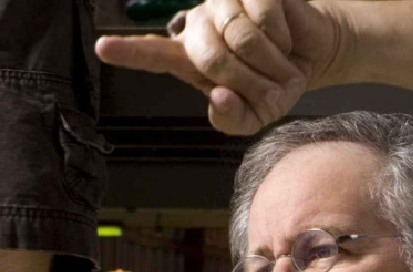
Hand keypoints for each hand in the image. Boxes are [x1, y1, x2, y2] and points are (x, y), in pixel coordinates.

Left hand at [96, 0, 338, 135]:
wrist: (309, 54)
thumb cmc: (273, 83)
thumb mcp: (254, 116)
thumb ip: (231, 119)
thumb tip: (219, 99)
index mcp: (191, 57)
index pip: (154, 54)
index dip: (129, 52)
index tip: (103, 48)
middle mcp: (201, 25)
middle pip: (209, 56)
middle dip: (243, 79)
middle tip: (265, 87)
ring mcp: (224, 3)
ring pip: (240, 38)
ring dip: (269, 62)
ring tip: (278, 64)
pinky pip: (266, 19)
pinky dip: (282, 39)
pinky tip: (285, 39)